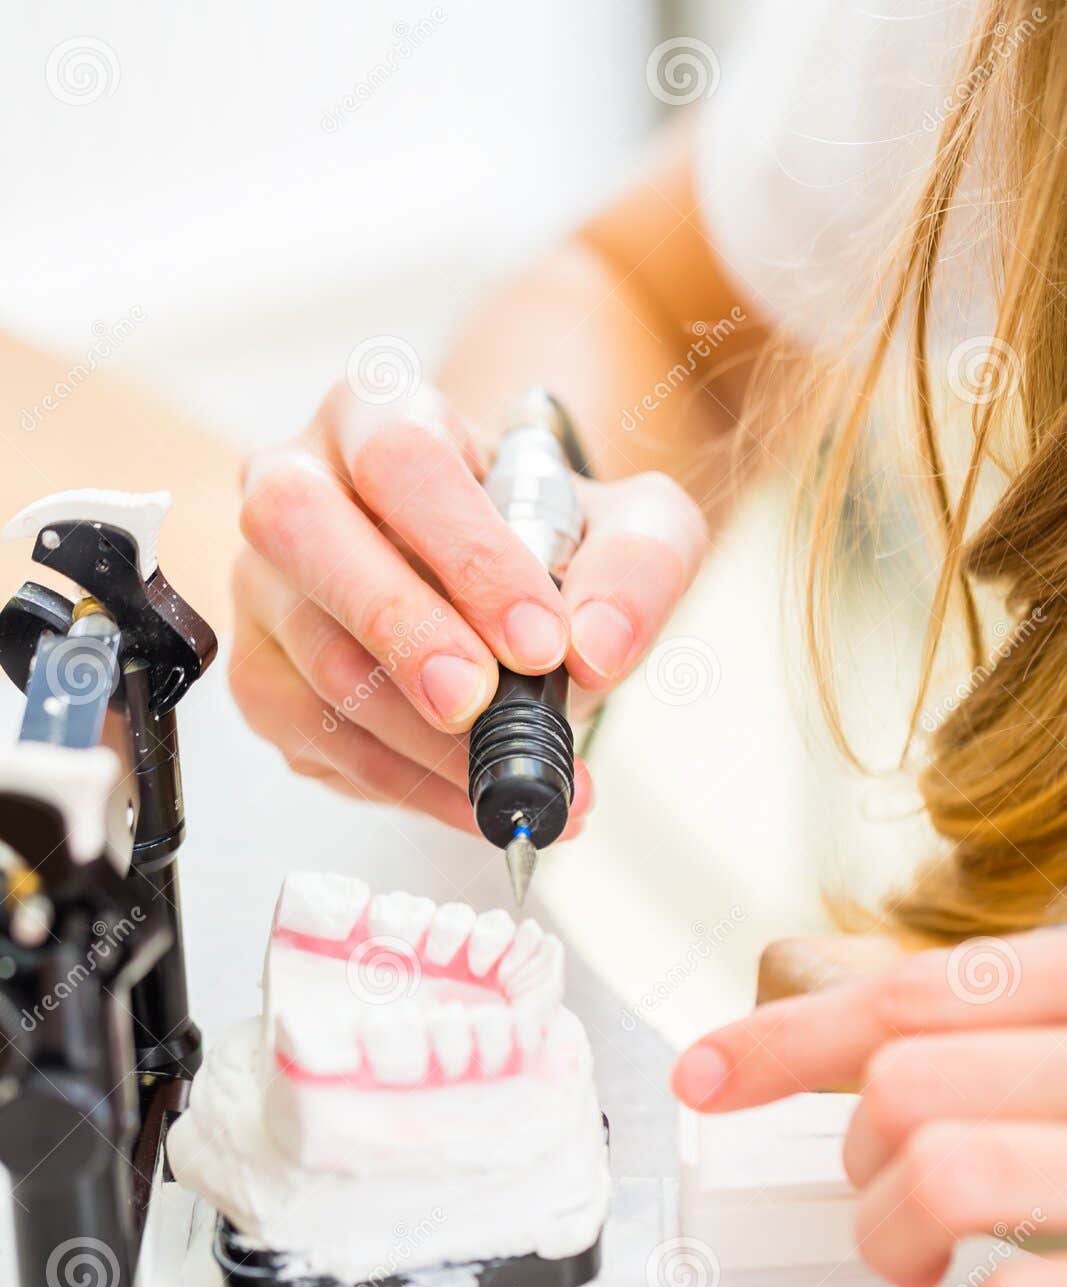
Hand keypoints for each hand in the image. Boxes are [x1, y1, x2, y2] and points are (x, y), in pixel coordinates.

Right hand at [230, 380, 706, 828]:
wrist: (498, 582)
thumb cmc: (544, 536)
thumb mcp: (630, 523)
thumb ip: (637, 565)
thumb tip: (597, 647)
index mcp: (377, 413)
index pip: (401, 460)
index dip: (467, 554)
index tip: (539, 640)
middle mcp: (296, 483)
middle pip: (304, 532)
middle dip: (399, 630)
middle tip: (476, 703)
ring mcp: (264, 583)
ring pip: (312, 657)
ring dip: (416, 735)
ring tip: (514, 774)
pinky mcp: (262, 675)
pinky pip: (314, 738)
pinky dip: (401, 782)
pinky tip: (472, 797)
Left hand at [672, 929, 1066, 1286]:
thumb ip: (1009, 1041)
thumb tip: (866, 1064)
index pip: (920, 996)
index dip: (787, 1036)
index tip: (706, 1075)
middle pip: (908, 1086)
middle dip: (861, 1155)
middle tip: (887, 1197)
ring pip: (940, 1173)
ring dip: (891, 1234)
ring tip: (916, 1262)